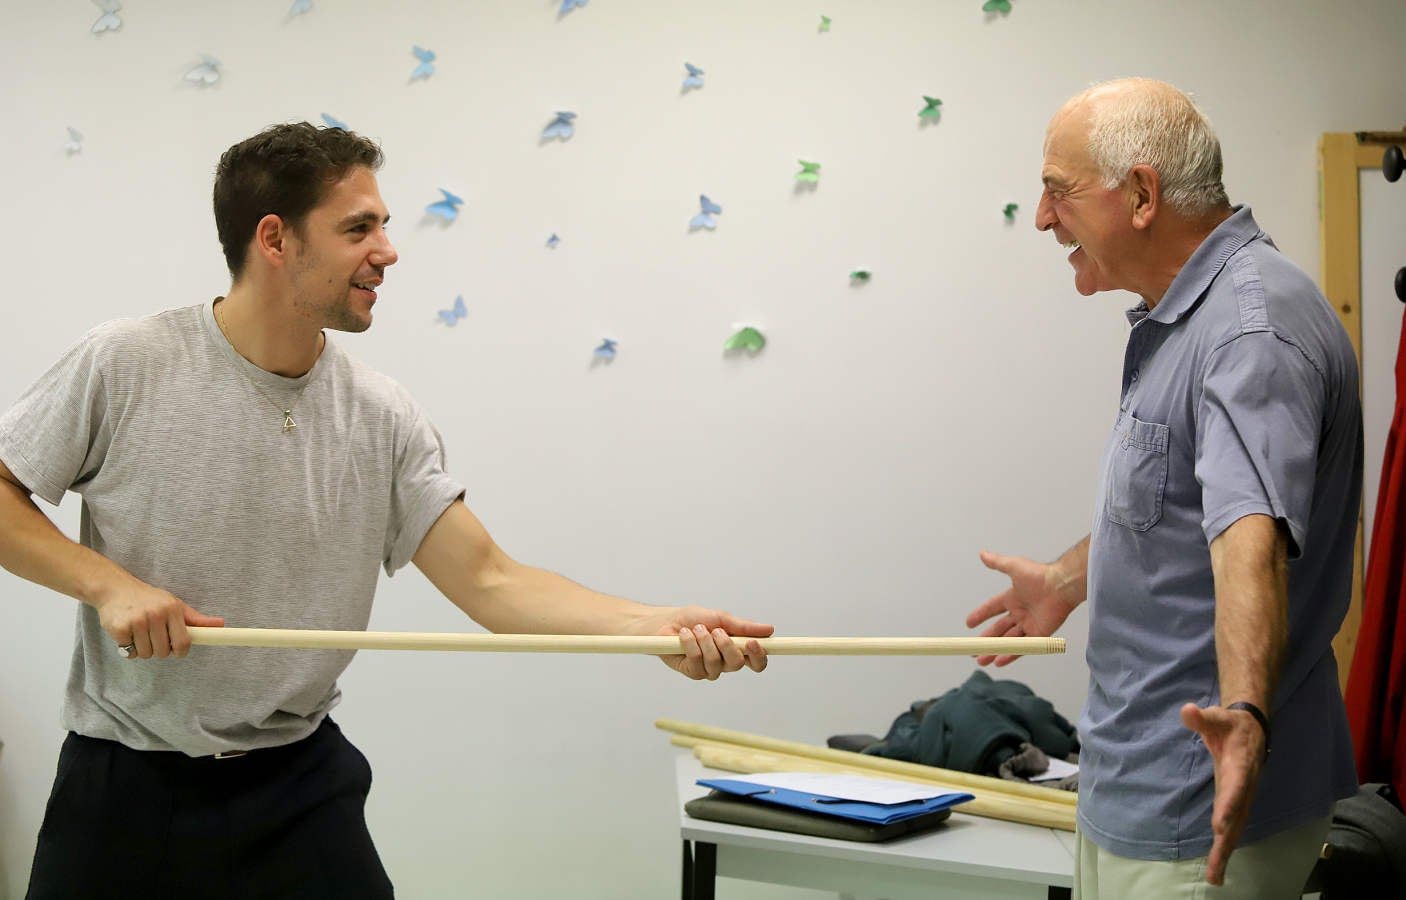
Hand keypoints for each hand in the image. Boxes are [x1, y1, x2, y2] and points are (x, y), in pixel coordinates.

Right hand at [92, 577, 225, 658]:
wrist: (116, 588)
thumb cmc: (149, 599)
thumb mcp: (175, 604)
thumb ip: (196, 619)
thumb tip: (220, 624)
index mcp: (172, 609)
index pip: (184, 642)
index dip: (181, 652)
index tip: (177, 651)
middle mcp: (156, 614)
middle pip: (163, 652)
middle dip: (159, 649)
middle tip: (153, 636)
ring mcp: (137, 621)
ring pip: (146, 654)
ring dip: (143, 649)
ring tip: (140, 633)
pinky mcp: (119, 628)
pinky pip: (128, 652)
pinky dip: (127, 648)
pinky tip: (127, 633)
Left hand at [632, 606, 771, 679]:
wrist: (665, 622)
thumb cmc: (692, 619)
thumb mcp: (720, 618)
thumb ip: (743, 626)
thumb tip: (769, 630)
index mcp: (736, 649)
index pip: (756, 661)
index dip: (759, 656)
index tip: (753, 643)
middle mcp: (725, 662)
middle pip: (737, 663)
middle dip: (726, 645)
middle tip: (716, 630)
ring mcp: (709, 670)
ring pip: (716, 662)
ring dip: (705, 641)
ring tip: (696, 629)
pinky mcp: (693, 672)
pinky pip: (697, 662)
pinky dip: (691, 644)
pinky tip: (684, 635)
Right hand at [965, 550, 1076, 665]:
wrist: (1061, 586)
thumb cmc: (1040, 575)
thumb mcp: (1014, 566)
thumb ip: (997, 563)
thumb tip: (983, 554)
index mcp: (1012, 598)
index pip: (992, 609)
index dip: (980, 615)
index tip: (969, 624)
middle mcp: (1020, 612)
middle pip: (998, 630)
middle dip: (985, 641)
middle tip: (973, 650)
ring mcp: (1029, 624)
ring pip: (1008, 641)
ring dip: (994, 651)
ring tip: (981, 660)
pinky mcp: (1039, 635)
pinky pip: (1022, 647)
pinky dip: (1010, 655)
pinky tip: (999, 661)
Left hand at [1180, 702, 1266, 884]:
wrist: (1252, 729)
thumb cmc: (1230, 724)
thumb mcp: (1217, 716)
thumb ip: (1201, 717)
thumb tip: (1187, 711)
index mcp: (1241, 765)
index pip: (1236, 787)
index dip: (1229, 805)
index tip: (1219, 826)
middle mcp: (1245, 786)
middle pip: (1237, 817)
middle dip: (1226, 842)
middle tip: (1215, 867)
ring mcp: (1242, 797)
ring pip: (1236, 828)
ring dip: (1225, 852)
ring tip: (1215, 878)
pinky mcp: (1237, 804)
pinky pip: (1232, 828)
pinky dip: (1225, 848)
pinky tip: (1217, 868)